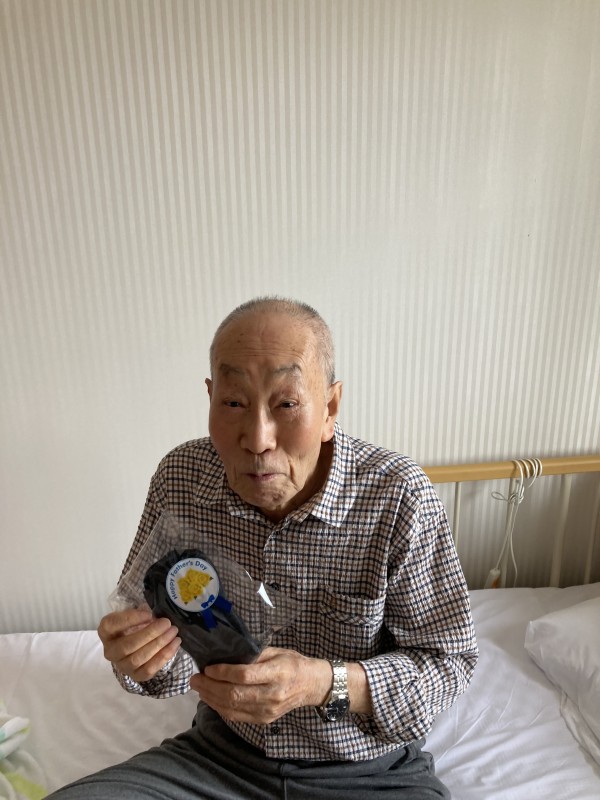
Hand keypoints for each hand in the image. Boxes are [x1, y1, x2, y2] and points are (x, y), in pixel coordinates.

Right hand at [97, 606, 180, 682]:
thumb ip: (141, 611)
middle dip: (150, 634)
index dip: (130, 619)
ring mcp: (122, 666)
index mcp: (106, 632)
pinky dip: (164, 656)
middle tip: (166, 623)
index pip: (111, 625)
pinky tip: (175, 644)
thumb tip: (154, 611)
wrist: (137, 644)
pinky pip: (149, 669)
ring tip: (173, 632)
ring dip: (159, 644)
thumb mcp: (135, 614)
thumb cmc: (136, 624)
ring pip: (138, 659)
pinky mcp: (135, 675)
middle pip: (127, 646)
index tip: (149, 614)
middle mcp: (110, 651)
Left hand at [189, 647, 331, 724]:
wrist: (311, 685)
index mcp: (277, 673)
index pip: (245, 675)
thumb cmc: (292, 662)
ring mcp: (267, 711)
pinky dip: (220, 708)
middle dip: (210, 687)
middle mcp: (272, 694)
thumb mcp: (276, 651)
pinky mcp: (263, 720)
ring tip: (198, 688)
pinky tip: (211, 699)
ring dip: (211, 699)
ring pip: (233, 708)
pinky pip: (237, 716)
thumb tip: (226, 654)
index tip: (208, 667)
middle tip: (195, 679)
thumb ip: (254, 654)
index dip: (223, 672)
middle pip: (235, 694)